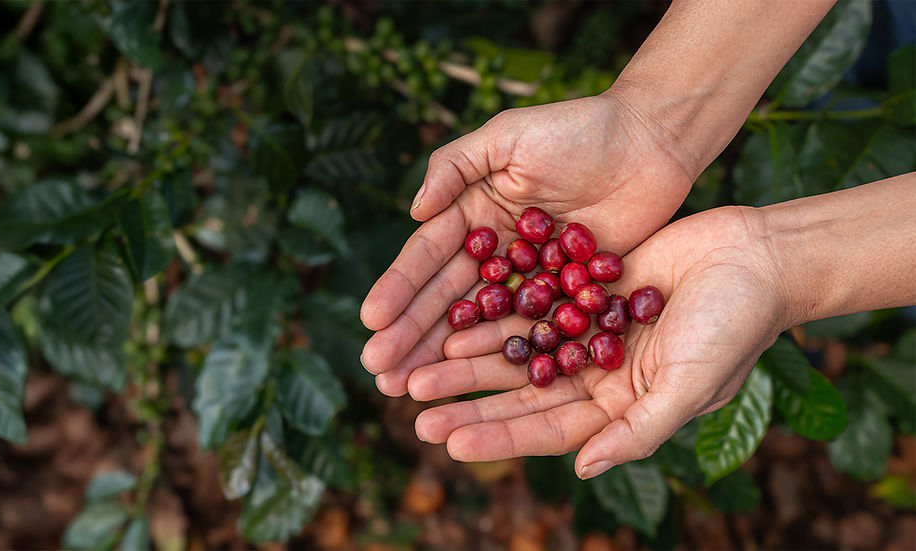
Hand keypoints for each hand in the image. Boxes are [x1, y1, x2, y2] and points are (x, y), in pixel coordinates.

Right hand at [360, 92, 695, 396]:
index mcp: (471, 212)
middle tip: (380, 372)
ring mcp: (529, 277)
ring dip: (444, 357)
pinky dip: (506, 358)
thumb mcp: (507, 135)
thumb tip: (414, 211)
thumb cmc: (576, 129)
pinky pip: (533, 329)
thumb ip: (456, 166)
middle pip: (446, 299)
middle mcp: (493, 251)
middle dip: (411, 335)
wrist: (650, 142)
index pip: (427, 257)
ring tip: (409, 388)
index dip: (399, 289)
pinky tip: (477, 385)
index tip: (372, 322)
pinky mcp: (567, 295)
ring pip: (482, 324)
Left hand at [409, 206, 787, 477]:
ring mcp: (585, 332)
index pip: (546, 430)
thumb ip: (637, 431)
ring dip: (468, 361)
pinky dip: (494, 315)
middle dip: (466, 402)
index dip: (497, 436)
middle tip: (412, 406)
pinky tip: (455, 321)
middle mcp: (595, 375)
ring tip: (417, 370)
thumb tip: (583, 471)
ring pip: (515, 352)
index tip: (448, 441)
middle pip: (518, 395)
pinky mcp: (581, 290)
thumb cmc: (733, 328)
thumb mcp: (691, 387)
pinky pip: (530, 306)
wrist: (755, 258)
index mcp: (619, 407)